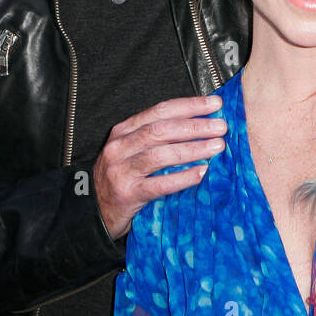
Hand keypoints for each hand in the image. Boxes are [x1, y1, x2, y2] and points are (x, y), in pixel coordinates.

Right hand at [94, 95, 225, 239]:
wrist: (95, 212)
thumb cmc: (122, 177)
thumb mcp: (132, 150)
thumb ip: (157, 138)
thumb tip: (202, 124)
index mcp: (124, 131)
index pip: (160, 111)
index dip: (189, 105)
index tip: (215, 104)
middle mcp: (119, 147)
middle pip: (161, 130)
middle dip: (195, 126)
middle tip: (221, 127)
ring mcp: (121, 171)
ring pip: (160, 155)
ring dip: (192, 149)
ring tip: (217, 146)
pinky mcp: (127, 194)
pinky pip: (159, 184)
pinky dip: (182, 178)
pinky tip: (201, 173)